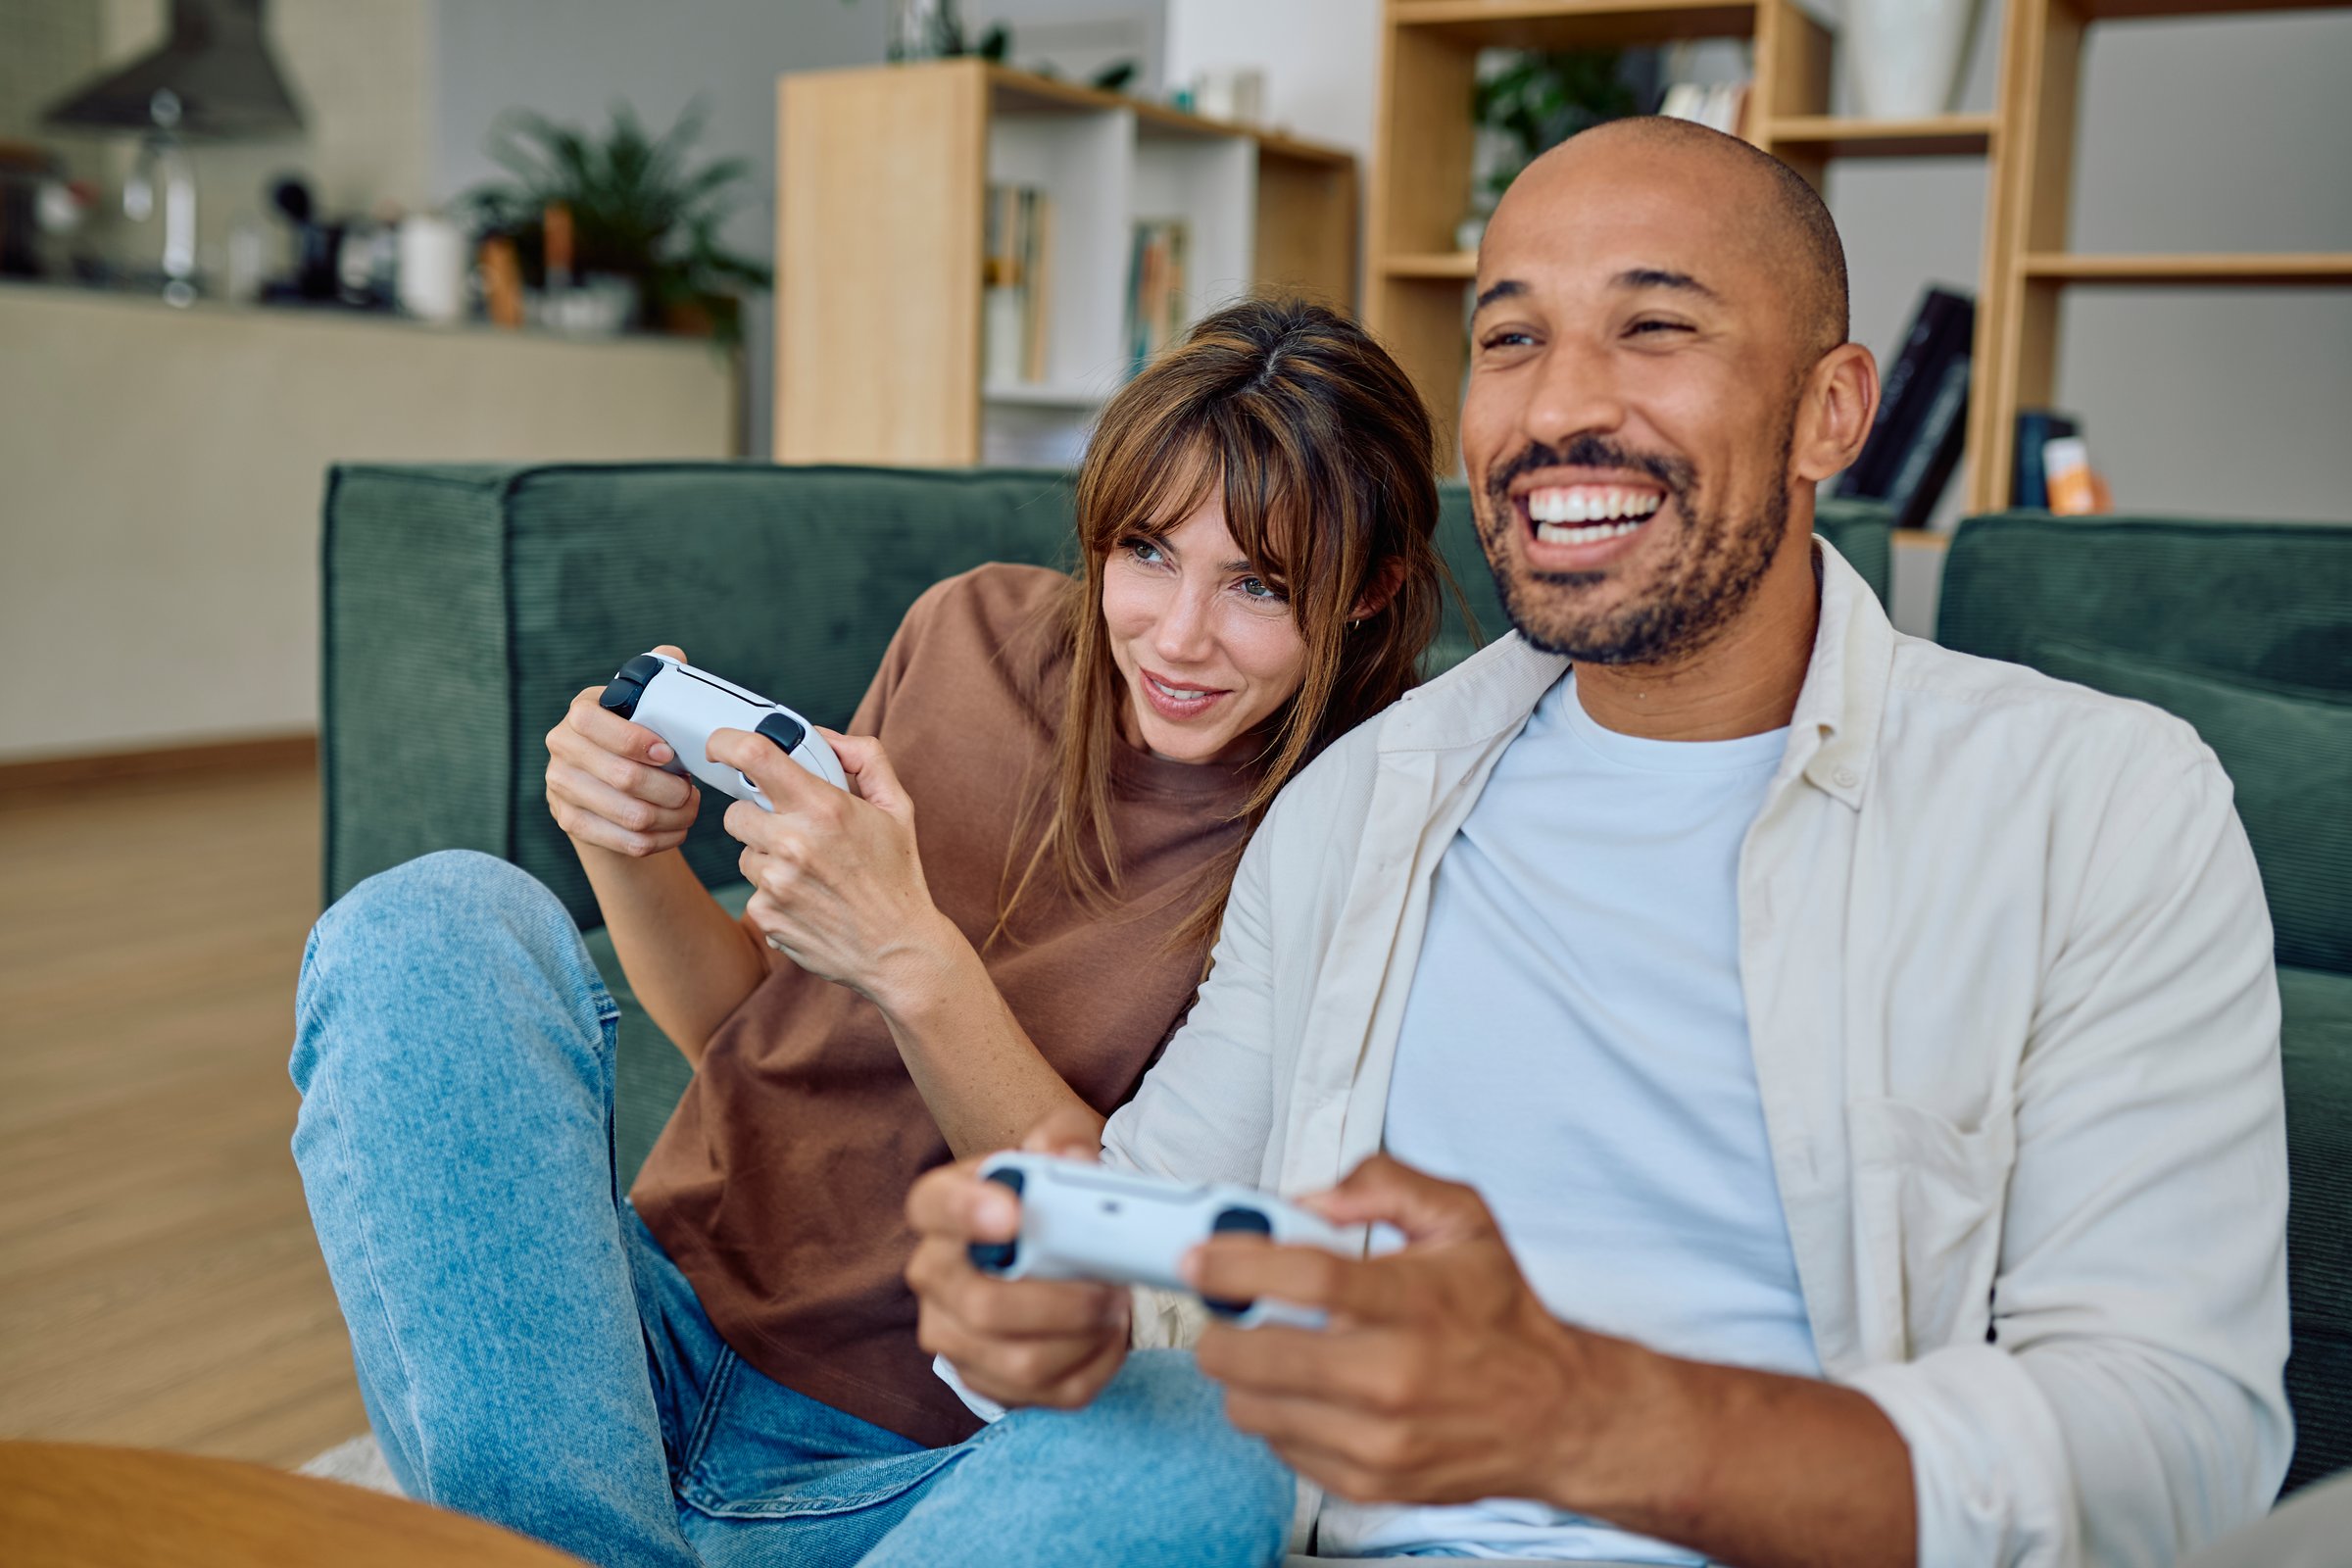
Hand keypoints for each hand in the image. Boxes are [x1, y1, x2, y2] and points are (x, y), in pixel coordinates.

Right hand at [545, 643, 700, 856]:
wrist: (607, 788)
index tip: (669, 755)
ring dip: (671, 817)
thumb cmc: (635, 741)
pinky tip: (676, 830)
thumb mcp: (642, 708)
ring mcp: (561, 787)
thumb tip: (672, 655)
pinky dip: (661, 840)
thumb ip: (658, 681)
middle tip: (691, 791)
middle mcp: (562, 746)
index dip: (635, 741)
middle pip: (622, 777)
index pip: (594, 722)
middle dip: (669, 789)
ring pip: (630, 814)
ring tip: (689, 809)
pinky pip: (625, 841)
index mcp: (581, 712)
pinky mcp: (569, 821)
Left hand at [709, 725, 952, 1005]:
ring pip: (744, 854)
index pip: (755, 757)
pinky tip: (808, 900)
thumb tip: (824, 738)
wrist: (899, 951)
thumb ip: (865, 759)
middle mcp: (794, 843)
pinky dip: (774, 893)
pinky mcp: (765, 916)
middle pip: (736, 812)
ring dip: (767, 857)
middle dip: (758, 817)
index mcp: (824, 807)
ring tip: (809, 872)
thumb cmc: (898, 877)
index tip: (721, 746)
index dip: (727, 743)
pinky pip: (753, 891)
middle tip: (791, 830)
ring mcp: (776, 883)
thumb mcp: (897, 807)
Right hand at [903, 1109, 1131, 1410]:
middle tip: (1110, 1286)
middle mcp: (932, 1274)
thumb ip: (1064, 1138)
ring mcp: (953, 1336)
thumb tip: (1072, 1158)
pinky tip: (1109, 1337)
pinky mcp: (987, 1382)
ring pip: (1018, 1363)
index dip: (966, 1211)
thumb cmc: (1047, 1194)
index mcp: (939, 1208)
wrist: (1045, 1245)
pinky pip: (1047, 1394)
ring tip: (1115, 1308)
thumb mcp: (1058, 1147)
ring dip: (1083, 1340)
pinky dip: (1093, 1367)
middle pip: (981, 1305)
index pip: (933, 1206)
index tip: (1013, 1212)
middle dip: (1060, 1304)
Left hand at [1186, 1154, 1613, 1508]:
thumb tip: (1309, 1200)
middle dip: (1220, 1326)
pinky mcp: (1368, 1484)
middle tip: (1226, 1307)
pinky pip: (1280, 1447)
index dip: (1236, 1262)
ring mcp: (1377, 1442)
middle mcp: (1392, 1378)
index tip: (1197, 1258)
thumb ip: (1385, 1187)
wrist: (1557, 1415)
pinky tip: (1311, 1391)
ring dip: (1244, 1375)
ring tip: (1273, 1348)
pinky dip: (1279, 1416)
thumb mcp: (1464, 1221)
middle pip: (1255, 1356)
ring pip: (1252, 1408)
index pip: (1304, 1278)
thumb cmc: (1503, 1315)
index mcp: (1413, 1304)